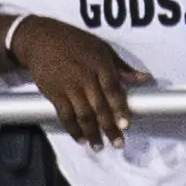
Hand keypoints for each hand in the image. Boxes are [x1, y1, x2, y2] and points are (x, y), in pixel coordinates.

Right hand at [10, 10, 136, 146]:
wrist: (41, 39)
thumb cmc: (75, 42)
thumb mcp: (101, 48)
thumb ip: (122, 67)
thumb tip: (145, 79)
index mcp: (100, 64)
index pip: (113, 90)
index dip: (120, 109)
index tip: (126, 126)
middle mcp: (85, 77)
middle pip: (99, 107)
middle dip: (109, 128)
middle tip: (118, 144)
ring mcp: (68, 86)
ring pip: (82, 114)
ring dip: (92, 133)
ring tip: (99, 147)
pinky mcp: (54, 94)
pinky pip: (65, 115)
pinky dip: (73, 129)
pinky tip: (81, 139)